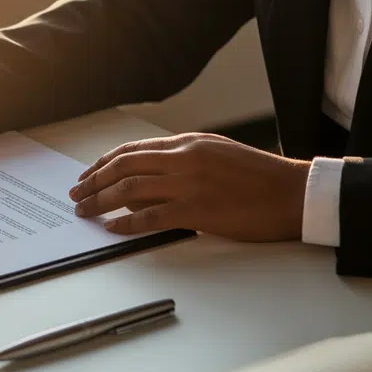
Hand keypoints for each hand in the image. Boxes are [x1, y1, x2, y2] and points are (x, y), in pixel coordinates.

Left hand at [68, 133, 310, 241]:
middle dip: (93, 180)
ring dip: (101, 200)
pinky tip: (112, 228)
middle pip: (124, 166)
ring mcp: (189, 183)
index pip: (134, 149)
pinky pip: (150, 216)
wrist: (296, 193)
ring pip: (130, 188)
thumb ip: (184, 160)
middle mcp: (184, 157)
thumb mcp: (218, 154)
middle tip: (76, 194)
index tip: (88, 174)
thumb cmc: (261, 178)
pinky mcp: (198, 210)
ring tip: (85, 211)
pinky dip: (126, 223)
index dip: (105, 162)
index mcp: (189, 143)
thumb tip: (150, 177)